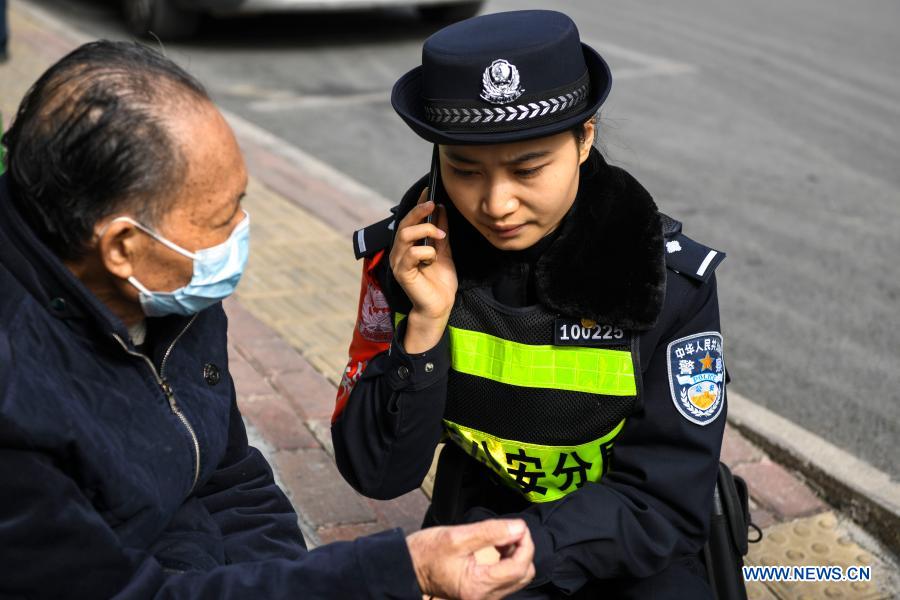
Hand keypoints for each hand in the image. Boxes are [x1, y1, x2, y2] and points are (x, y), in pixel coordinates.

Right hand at [389, 187, 457, 352]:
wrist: (440, 306)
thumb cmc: (440, 281)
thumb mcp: (444, 250)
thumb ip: (441, 232)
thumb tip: (441, 209)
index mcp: (408, 245)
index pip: (410, 220)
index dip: (418, 204)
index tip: (428, 190)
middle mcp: (399, 251)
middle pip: (405, 224)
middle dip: (419, 211)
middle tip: (434, 204)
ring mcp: (398, 262)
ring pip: (405, 235)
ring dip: (425, 231)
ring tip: (440, 235)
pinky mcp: (402, 273)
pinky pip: (412, 254)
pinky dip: (426, 252)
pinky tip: (433, 258)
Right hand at [406, 519, 535, 599]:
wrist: (408, 567)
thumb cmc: (426, 553)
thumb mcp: (456, 536)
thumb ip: (489, 532)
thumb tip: (518, 528)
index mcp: (478, 585)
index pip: (519, 567)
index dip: (525, 544)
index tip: (518, 526)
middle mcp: (484, 597)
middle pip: (523, 575)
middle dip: (523, 550)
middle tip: (511, 531)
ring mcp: (484, 597)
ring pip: (517, 578)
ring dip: (516, 556)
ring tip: (502, 538)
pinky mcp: (482, 593)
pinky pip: (506, 579)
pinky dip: (508, 562)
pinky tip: (497, 547)